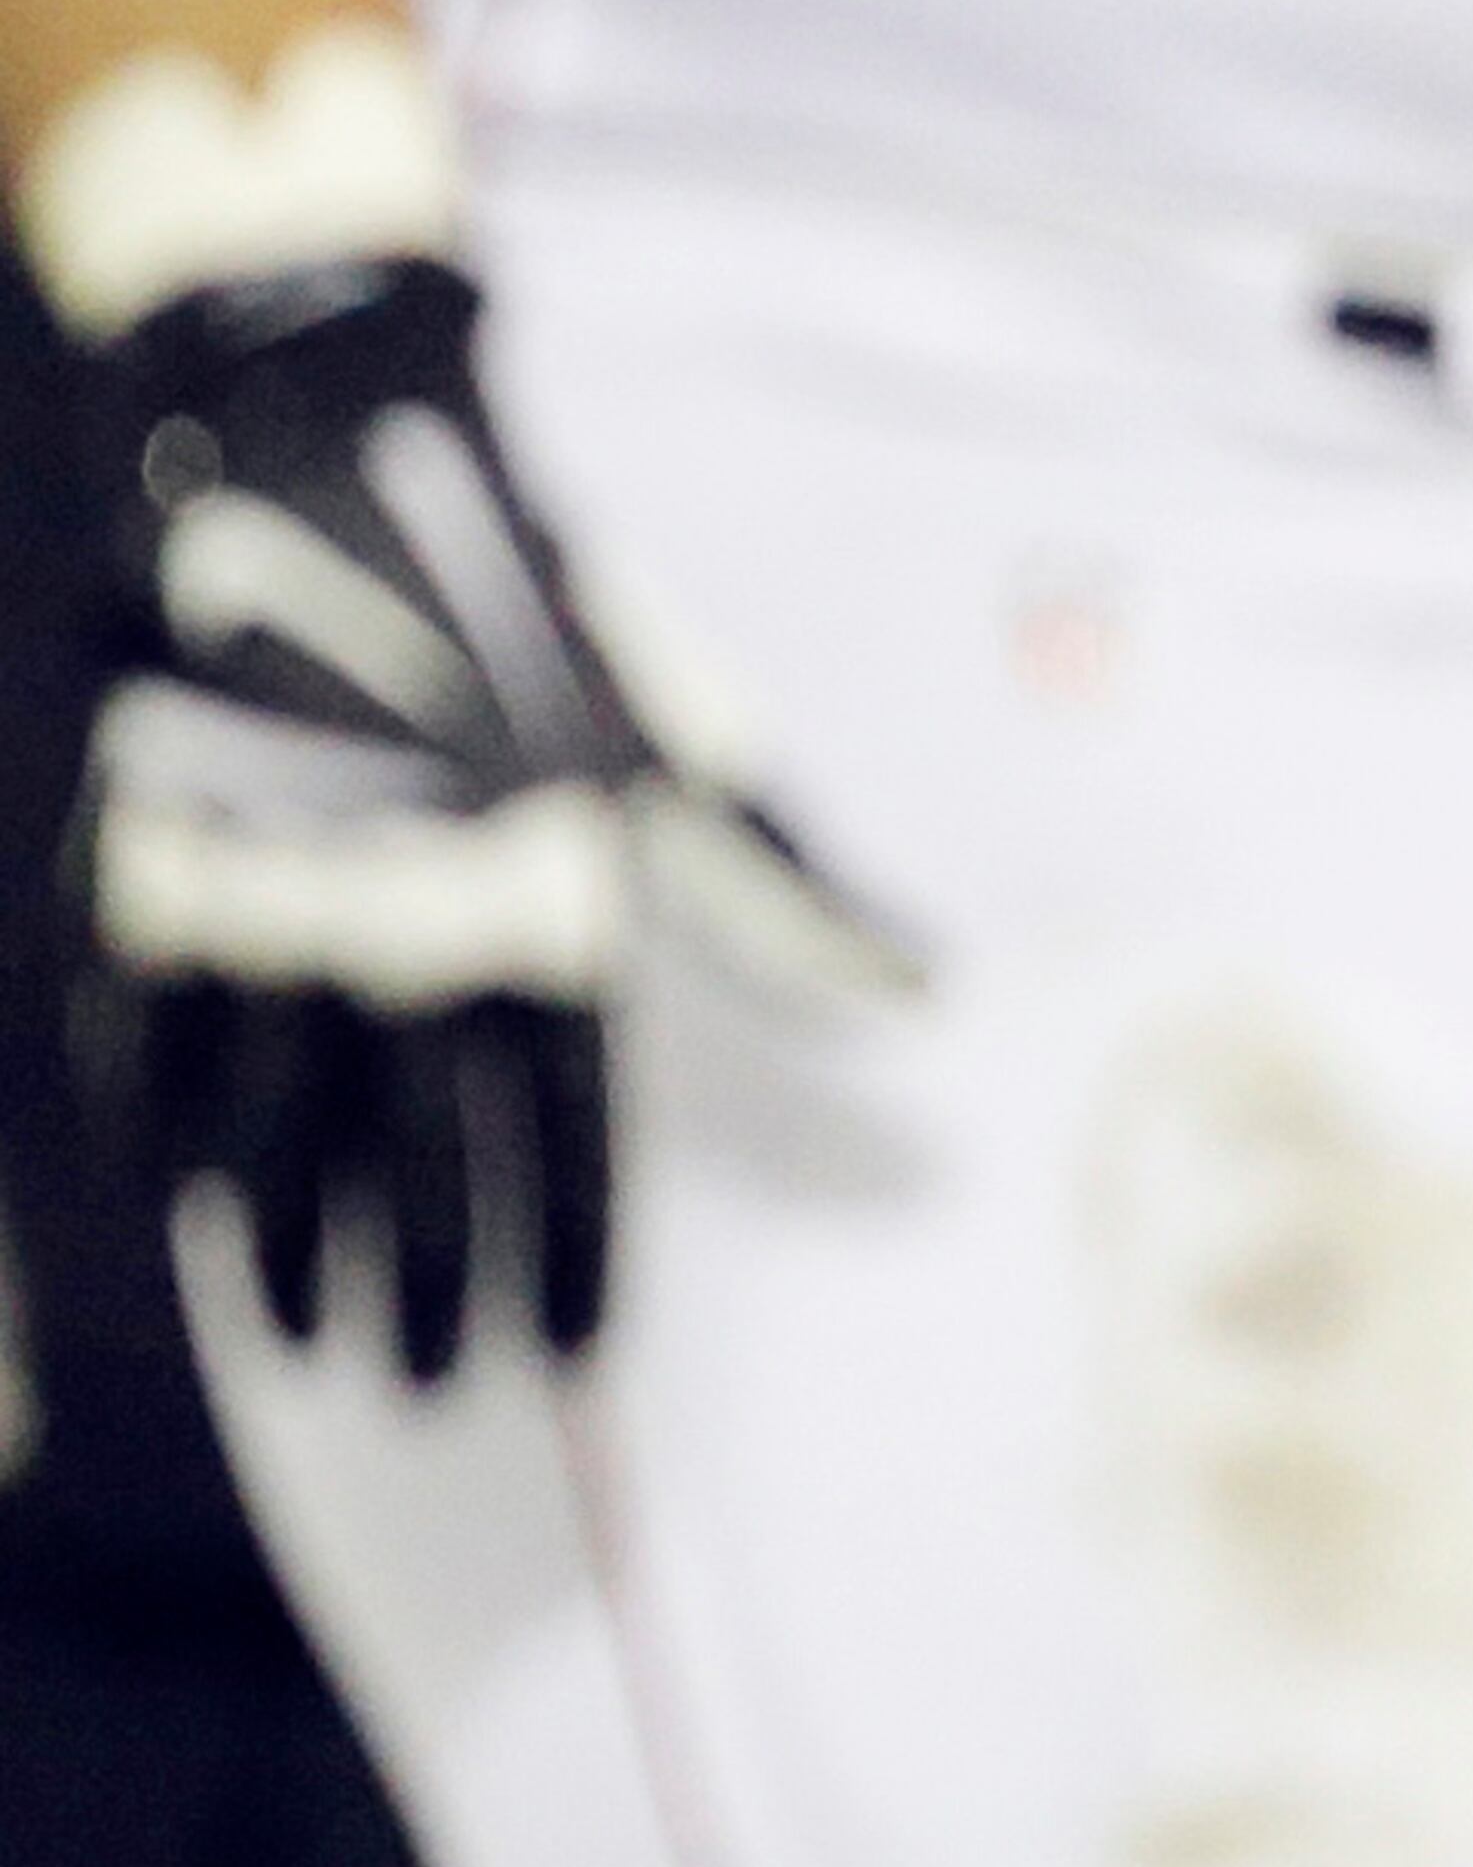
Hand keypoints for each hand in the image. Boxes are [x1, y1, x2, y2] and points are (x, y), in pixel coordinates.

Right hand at [71, 249, 909, 1378]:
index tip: (567, 1355)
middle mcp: (410, 944)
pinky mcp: (157, 889)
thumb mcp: (684, 746)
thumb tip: (926, 991)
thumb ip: (789, 894)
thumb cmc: (538, 620)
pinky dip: (176, 1154)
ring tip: (317, 1343)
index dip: (565, 1262)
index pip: (563, 1147)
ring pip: (275, 1148)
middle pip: (413, 1177)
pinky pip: (151, 1064)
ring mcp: (270, 922)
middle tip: (430, 1386)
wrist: (340, 481)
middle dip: (423, 1296)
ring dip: (296, 1259)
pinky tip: (202, 1216)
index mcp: (547, 917)